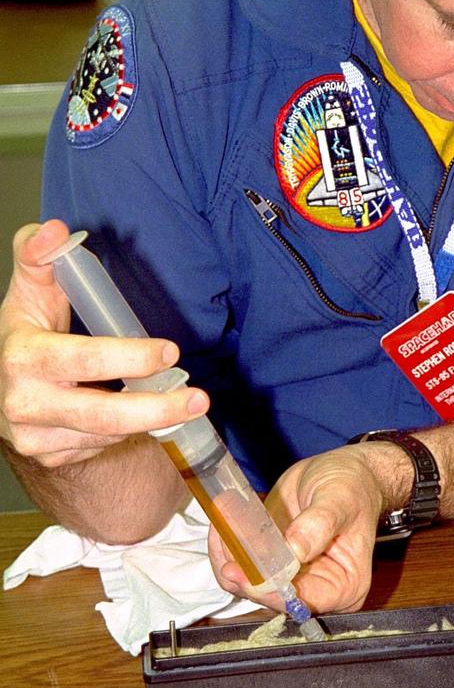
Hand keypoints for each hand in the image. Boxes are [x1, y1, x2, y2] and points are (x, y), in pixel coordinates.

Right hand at [0, 220, 207, 467]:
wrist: (3, 388)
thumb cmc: (27, 331)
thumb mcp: (29, 290)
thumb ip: (39, 254)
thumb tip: (57, 231)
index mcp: (22, 357)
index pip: (82, 360)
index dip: (128, 358)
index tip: (170, 351)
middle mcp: (24, 404)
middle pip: (102, 415)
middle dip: (157, 409)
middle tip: (200, 399)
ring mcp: (37, 437)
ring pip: (108, 434)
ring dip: (153, 420)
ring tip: (188, 404)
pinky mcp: (53, 457)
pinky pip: (103, 445)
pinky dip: (130, 430)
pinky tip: (146, 413)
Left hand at [208, 446, 386, 615]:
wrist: (344, 471)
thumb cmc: (353, 487)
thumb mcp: (341, 499)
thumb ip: (319, 524)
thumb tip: (295, 551)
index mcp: (344, 585)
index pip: (302, 602)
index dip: (269, 592)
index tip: (242, 573)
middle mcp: (316, 589)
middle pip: (268, 597)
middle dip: (241, 571)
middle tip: (224, 537)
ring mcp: (290, 576)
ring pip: (247, 582)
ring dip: (228, 554)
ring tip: (224, 518)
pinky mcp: (271, 562)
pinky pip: (242, 564)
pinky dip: (228, 544)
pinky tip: (225, 519)